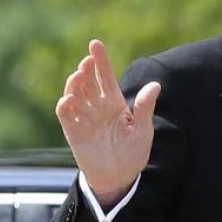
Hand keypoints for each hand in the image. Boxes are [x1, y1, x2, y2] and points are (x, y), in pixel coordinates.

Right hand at [56, 39, 160, 206]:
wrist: (121, 176)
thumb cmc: (134, 152)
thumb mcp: (143, 129)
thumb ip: (145, 107)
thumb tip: (155, 84)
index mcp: (115, 103)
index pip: (106, 77)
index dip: (101, 61)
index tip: (95, 44)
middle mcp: (98, 107)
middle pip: (89, 82)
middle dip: (87, 69)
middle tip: (88, 60)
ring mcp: (85, 118)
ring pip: (75, 94)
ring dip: (74, 84)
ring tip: (79, 75)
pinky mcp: (74, 132)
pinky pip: (66, 115)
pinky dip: (65, 106)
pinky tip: (69, 99)